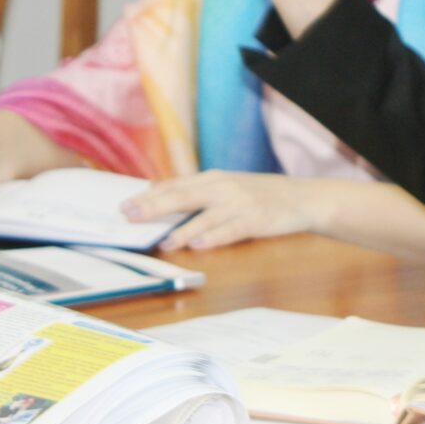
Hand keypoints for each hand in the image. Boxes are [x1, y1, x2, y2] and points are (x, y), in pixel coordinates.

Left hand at [122, 170, 320, 249]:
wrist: (300, 197)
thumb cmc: (256, 194)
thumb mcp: (225, 186)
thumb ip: (194, 190)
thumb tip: (155, 190)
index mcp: (212, 178)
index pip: (174, 186)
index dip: (148, 196)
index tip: (124, 204)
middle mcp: (222, 187)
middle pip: (183, 196)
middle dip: (155, 207)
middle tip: (131, 215)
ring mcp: (239, 203)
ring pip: (205, 216)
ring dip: (183, 229)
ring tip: (164, 240)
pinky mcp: (255, 219)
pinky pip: (231, 230)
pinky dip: (214, 237)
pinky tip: (199, 244)